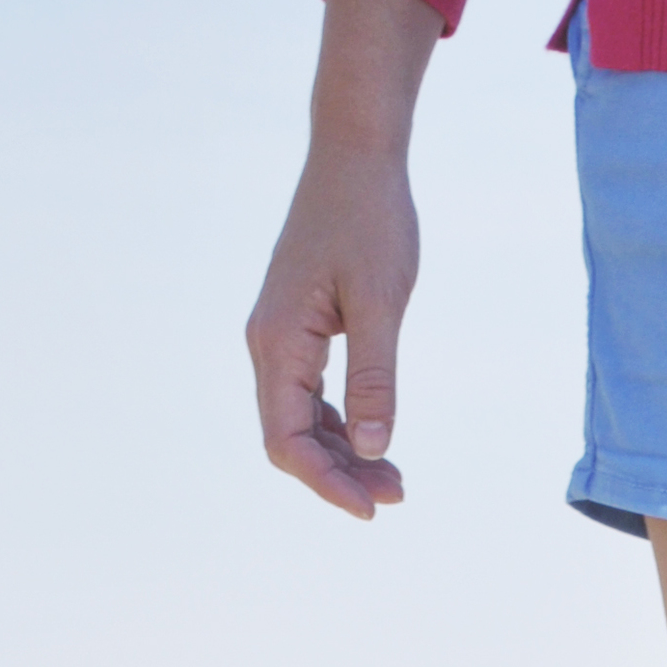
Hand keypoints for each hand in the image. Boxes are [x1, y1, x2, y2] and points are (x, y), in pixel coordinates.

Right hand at [245, 0, 440, 520]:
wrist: (356, 157)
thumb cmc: (372, 221)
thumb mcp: (382, 303)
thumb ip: (375, 378)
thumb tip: (372, 446)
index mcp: (278, 341)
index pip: (287, 440)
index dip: (327, 482)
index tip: (373, 509)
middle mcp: (267, 344)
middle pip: (288, 438)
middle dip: (338, 475)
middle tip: (398, 495)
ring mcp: (278, 337)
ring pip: (298, 420)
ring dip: (341, 454)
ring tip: (395, 478)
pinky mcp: (297, 328)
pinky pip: (308, 394)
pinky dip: (339, 423)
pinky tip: (375, 436)